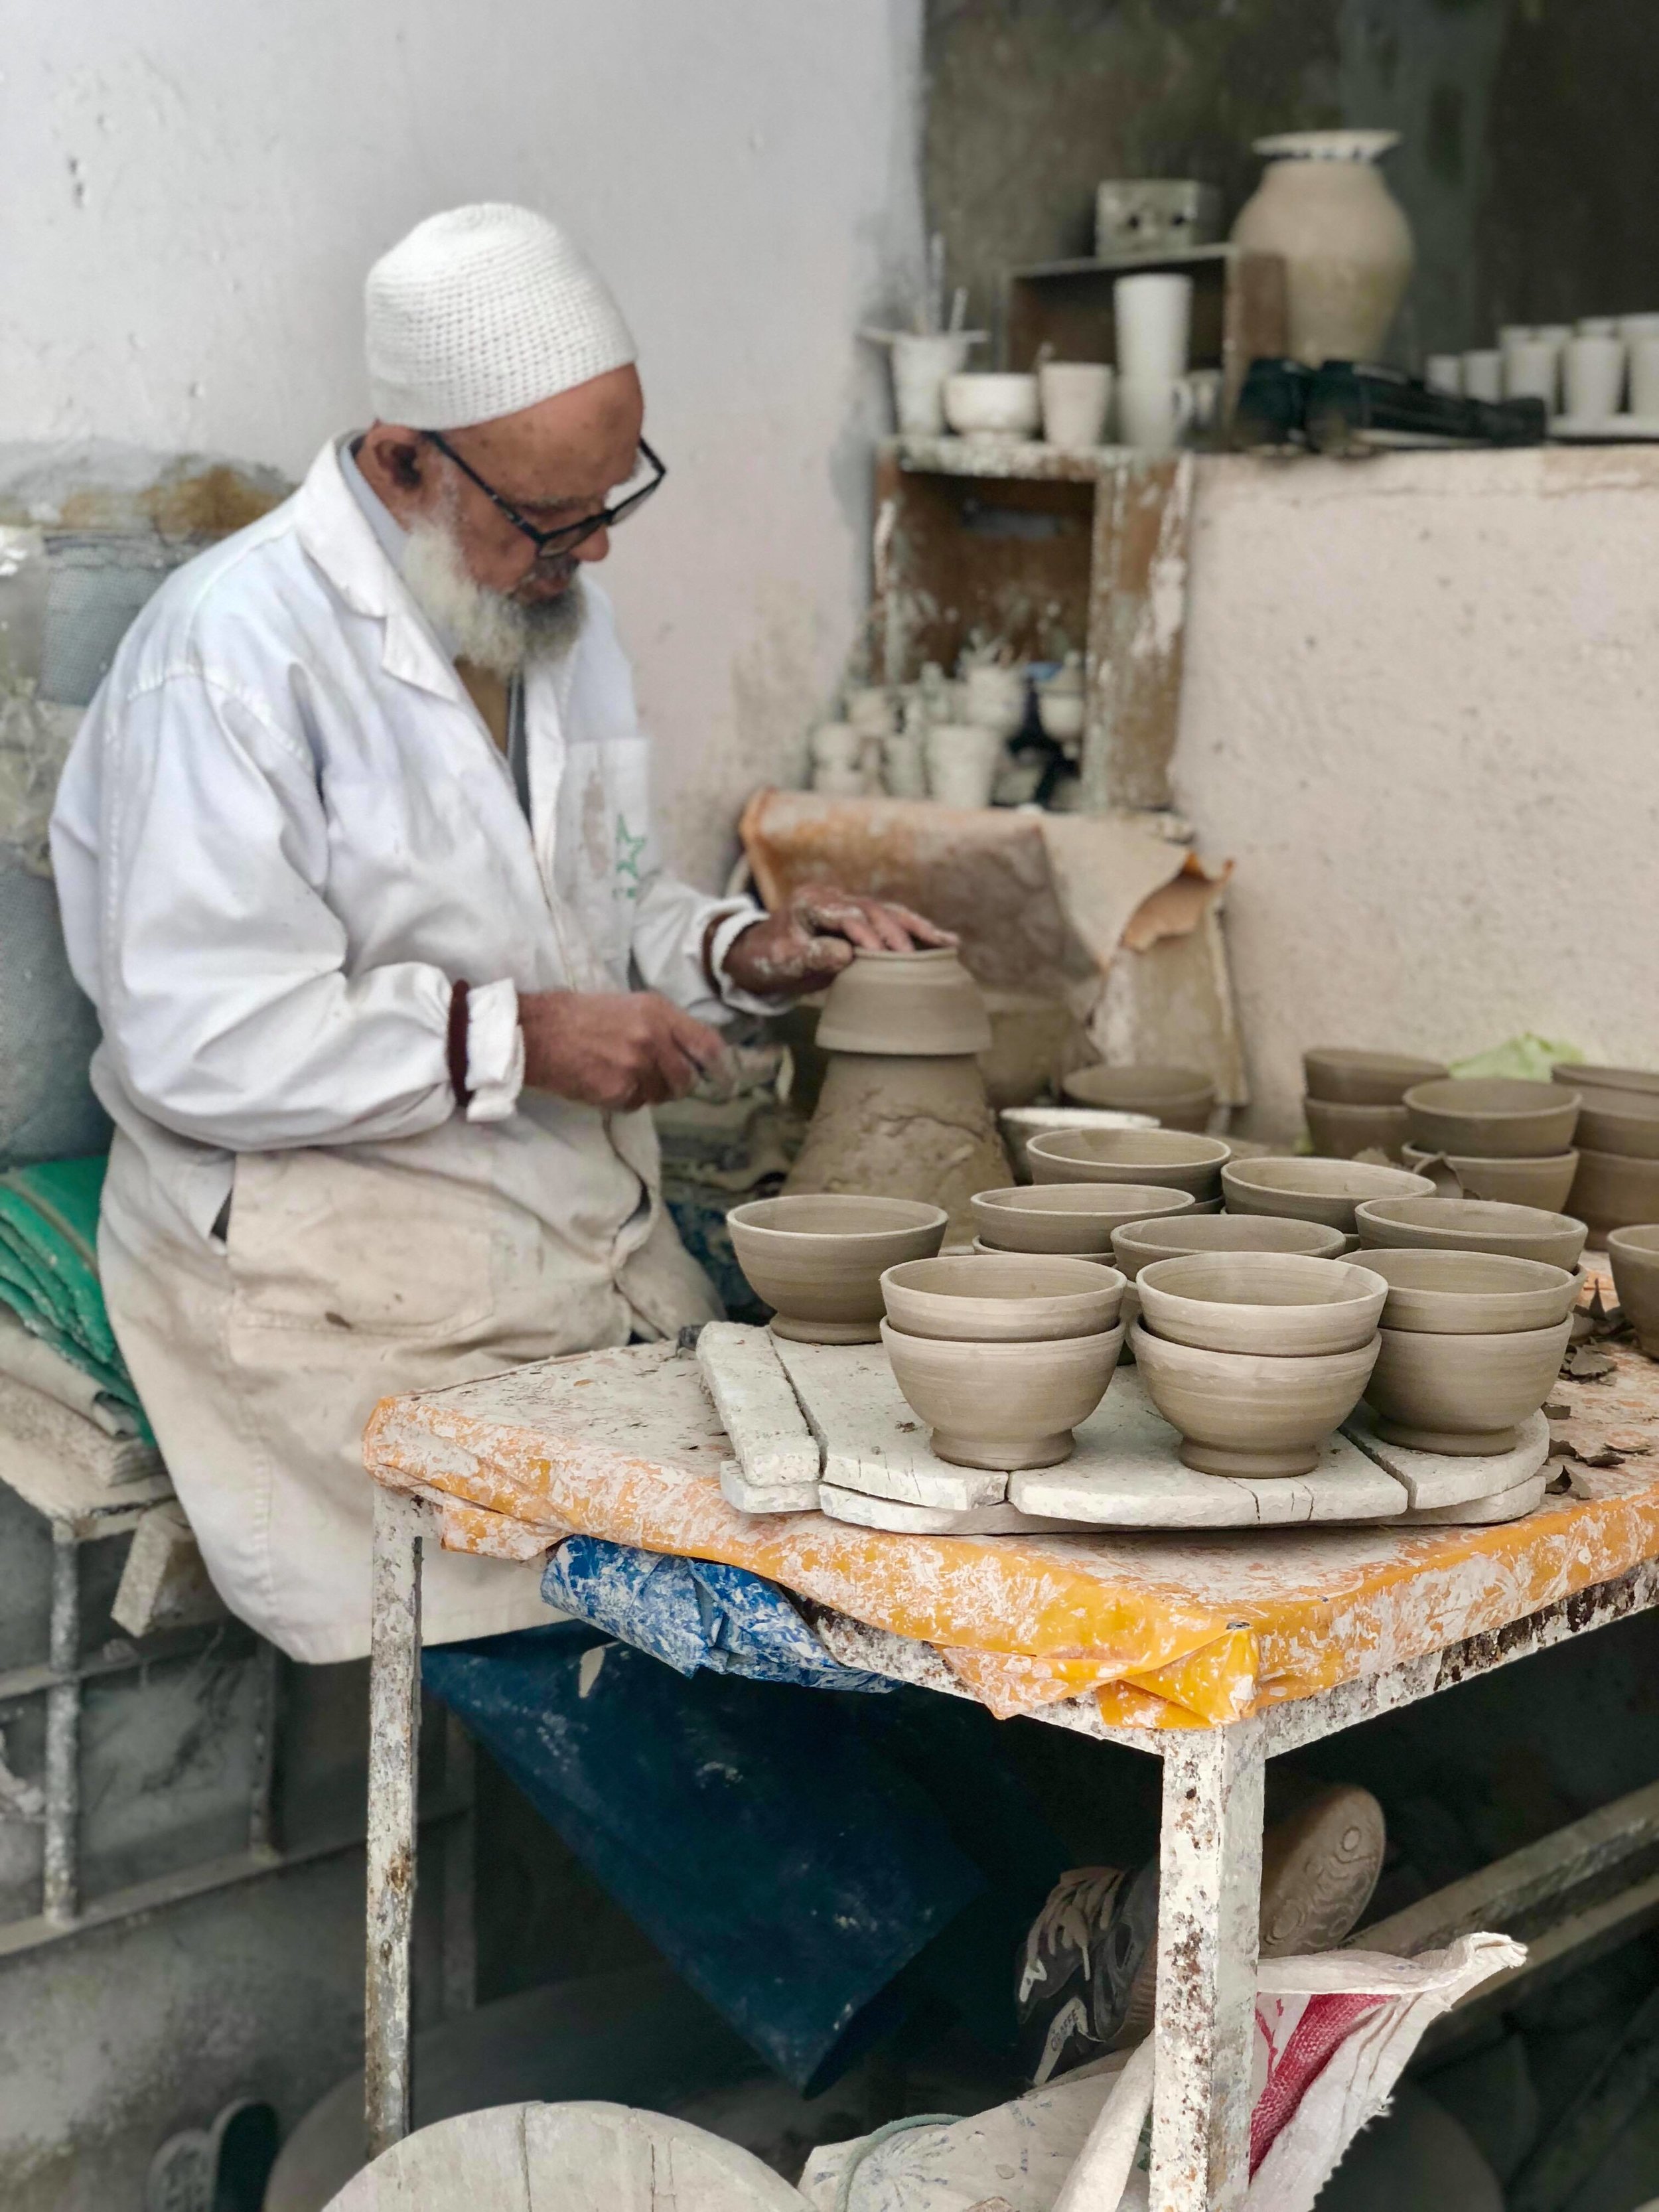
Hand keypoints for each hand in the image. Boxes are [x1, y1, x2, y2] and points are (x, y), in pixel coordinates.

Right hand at [518, 989, 727, 1111]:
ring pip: (661, 1095)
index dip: (719, 1066)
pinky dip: (624, 1099)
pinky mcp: (619, 1090)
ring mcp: (638, 1065)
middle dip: (676, 1085)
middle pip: (686, 1078)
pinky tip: (604, 1083)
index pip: (707, 1044)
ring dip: (647, 1092)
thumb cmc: (576, 1014)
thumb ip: (660, 1025)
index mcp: (659, 1012)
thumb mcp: (627, 1005)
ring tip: (620, 1075)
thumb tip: (686, 1051)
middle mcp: (654, 1037)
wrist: (536, 1032)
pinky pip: (635, 1104)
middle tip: (655, 1080)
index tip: (723, 1079)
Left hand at [719, 882, 956, 999]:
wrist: (760, 956)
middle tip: (915, 959)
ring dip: (918, 929)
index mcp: (811, 902)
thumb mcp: (785, 962)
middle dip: (897, 934)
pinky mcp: (860, 920)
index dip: (867, 935)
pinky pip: (892, 923)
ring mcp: (849, 906)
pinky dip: (917, 933)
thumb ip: (813, 956)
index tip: (883, 956)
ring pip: (889, 914)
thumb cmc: (769, 960)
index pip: (847, 915)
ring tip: (947, 943)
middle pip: (874, 911)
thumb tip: (847, 954)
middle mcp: (834, 897)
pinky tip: (945, 942)